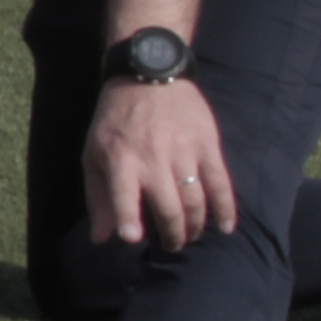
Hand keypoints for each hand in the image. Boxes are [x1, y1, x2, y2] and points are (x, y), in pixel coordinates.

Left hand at [88, 73, 237, 252]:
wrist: (149, 76)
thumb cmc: (115, 120)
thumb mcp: (95, 153)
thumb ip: (98, 196)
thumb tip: (101, 238)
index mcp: (121, 159)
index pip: (123, 194)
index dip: (128, 218)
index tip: (133, 238)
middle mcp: (153, 158)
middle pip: (168, 207)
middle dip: (172, 234)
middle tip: (172, 244)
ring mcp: (183, 151)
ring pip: (195, 200)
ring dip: (195, 225)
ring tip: (190, 235)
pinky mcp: (208, 144)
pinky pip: (220, 182)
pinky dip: (225, 208)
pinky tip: (225, 226)